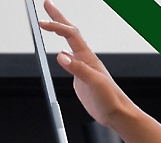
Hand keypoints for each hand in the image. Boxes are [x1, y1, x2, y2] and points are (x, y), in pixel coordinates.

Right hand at [38, 0, 135, 126]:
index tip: (42, 22)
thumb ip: (78, 69)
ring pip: (69, 45)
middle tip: (47, 5)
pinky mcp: (81, 79)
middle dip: (58, 18)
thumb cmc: (111, 99)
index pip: (71, 35)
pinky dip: (62, 54)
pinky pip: (70, 61)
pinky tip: (61, 56)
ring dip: (60, 32)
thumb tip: (61, 56)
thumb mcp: (94, 82)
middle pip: (70, 33)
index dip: (56, 26)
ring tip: (51, 23)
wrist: (117, 114)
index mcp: (88, 58)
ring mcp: (83, 68)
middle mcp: (85, 60)